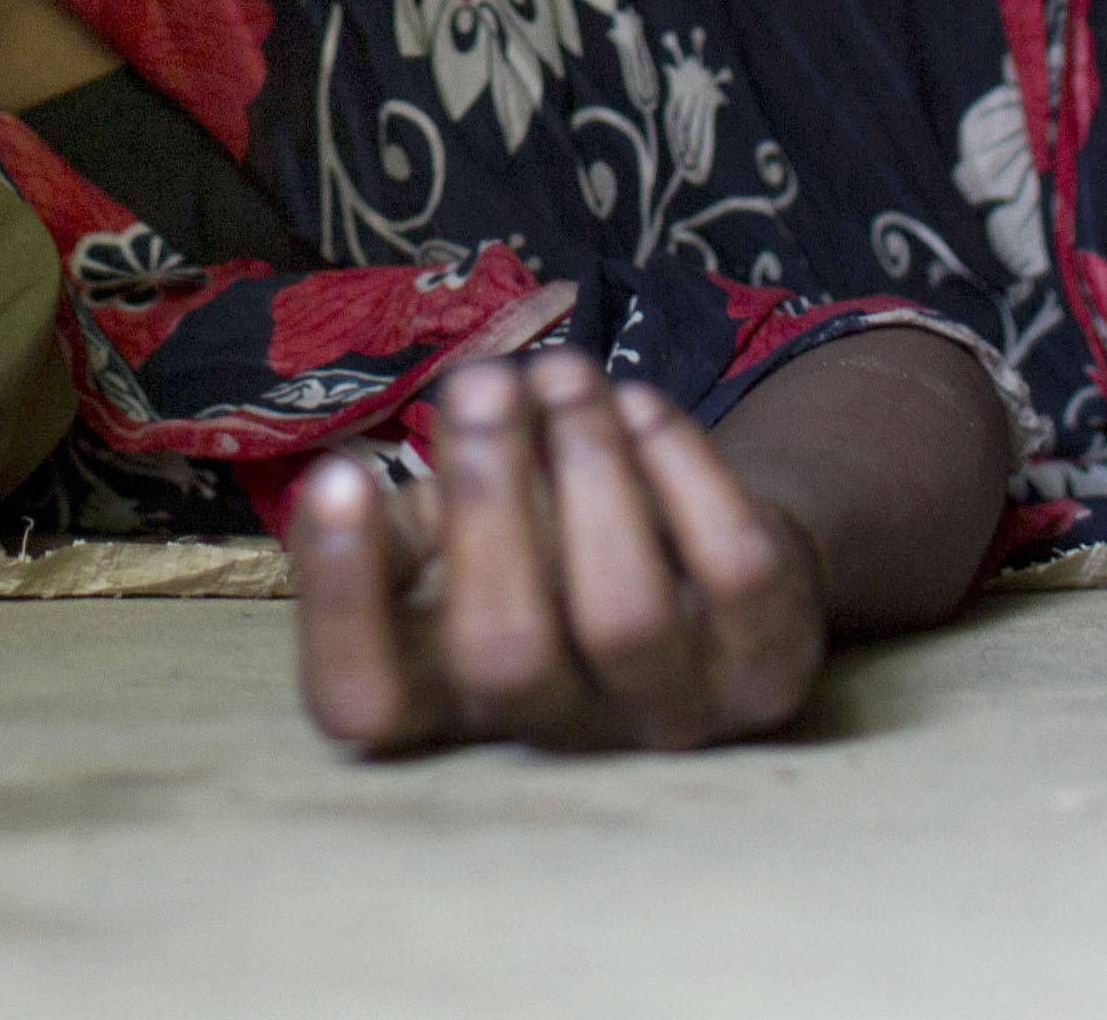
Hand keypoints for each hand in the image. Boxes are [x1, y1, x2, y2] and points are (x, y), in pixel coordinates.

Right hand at [293, 354, 827, 753]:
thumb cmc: (541, 546)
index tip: (339, 473)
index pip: (363, 702)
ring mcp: (669, 715)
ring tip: (565, 372)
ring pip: (623, 616)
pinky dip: (683, 469)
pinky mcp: (767, 672)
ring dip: (589, 466)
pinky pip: (731, 571)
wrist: (699, 559)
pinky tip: (641, 407)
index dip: (340, 603)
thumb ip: (398, 525)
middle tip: (484, 383)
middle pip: (504, 657)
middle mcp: (554, 734)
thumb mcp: (451, 541)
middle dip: (488, 501)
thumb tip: (345, 486)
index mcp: (446, 701)